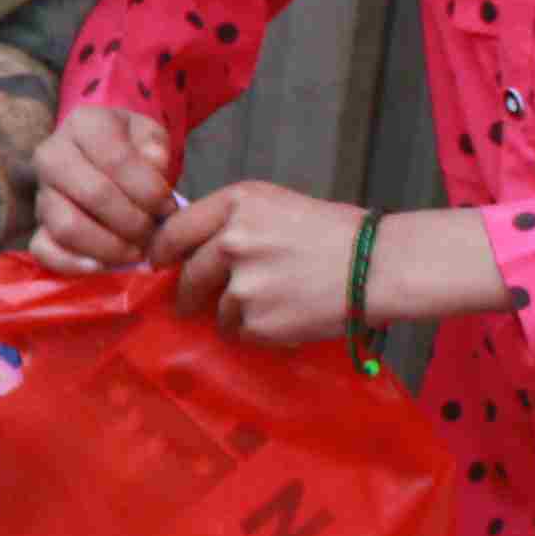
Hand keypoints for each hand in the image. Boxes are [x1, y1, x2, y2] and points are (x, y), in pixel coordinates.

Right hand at [32, 103, 177, 271]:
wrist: (100, 156)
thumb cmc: (128, 146)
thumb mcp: (148, 134)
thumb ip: (155, 146)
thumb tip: (154, 168)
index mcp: (83, 124)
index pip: (116, 159)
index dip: (148, 190)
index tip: (168, 207)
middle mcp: (52, 156)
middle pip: (93, 195)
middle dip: (133, 221)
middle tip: (154, 232)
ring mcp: (41, 193)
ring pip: (67, 227)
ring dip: (109, 246)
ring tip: (135, 250)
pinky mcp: (36, 226)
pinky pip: (44, 251)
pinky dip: (73, 264)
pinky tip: (102, 266)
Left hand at [149, 180, 365, 345]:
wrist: (376, 267)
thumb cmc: (334, 232)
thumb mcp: (276, 206)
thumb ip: (230, 222)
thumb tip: (188, 247)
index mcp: (237, 204)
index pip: (175, 229)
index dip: (162, 250)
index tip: (158, 263)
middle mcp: (231, 241)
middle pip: (188, 274)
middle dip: (188, 291)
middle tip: (191, 301)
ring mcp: (241, 285)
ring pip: (214, 307)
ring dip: (230, 311)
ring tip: (270, 302)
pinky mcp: (254, 321)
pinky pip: (237, 331)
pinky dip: (253, 329)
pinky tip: (283, 314)